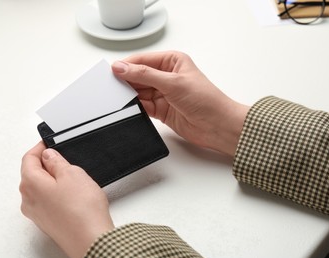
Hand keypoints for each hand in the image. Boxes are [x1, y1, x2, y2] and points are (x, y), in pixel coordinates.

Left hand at [20, 142, 113, 257]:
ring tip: (73, 178)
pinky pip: (47, 201)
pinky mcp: (47, 222)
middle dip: (46, 163)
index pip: (28, 159)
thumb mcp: (72, 173)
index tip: (48, 142)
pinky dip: (56, 193)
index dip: (39, 148)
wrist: (91, 239)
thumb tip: (49, 155)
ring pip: (40, 188)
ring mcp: (36, 213)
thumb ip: (57, 161)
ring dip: (52, 179)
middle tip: (63, 158)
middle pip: (32, 174)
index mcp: (30, 184)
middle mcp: (28, 200)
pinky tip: (73, 195)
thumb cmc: (82, 209)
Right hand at [112, 51, 249, 156]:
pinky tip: (127, 107)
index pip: (143, 60)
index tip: (111, 71)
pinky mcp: (161, 109)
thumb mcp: (173, 83)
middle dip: (126, 81)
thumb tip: (122, 67)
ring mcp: (163, 93)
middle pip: (138, 76)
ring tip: (116, 98)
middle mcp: (167, 76)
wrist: (217, 126)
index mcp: (172, 61)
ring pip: (139, 91)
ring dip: (129, 95)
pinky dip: (135, 107)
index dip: (126, 65)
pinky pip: (142, 105)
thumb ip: (145, 75)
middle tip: (110, 86)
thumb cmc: (206, 100)